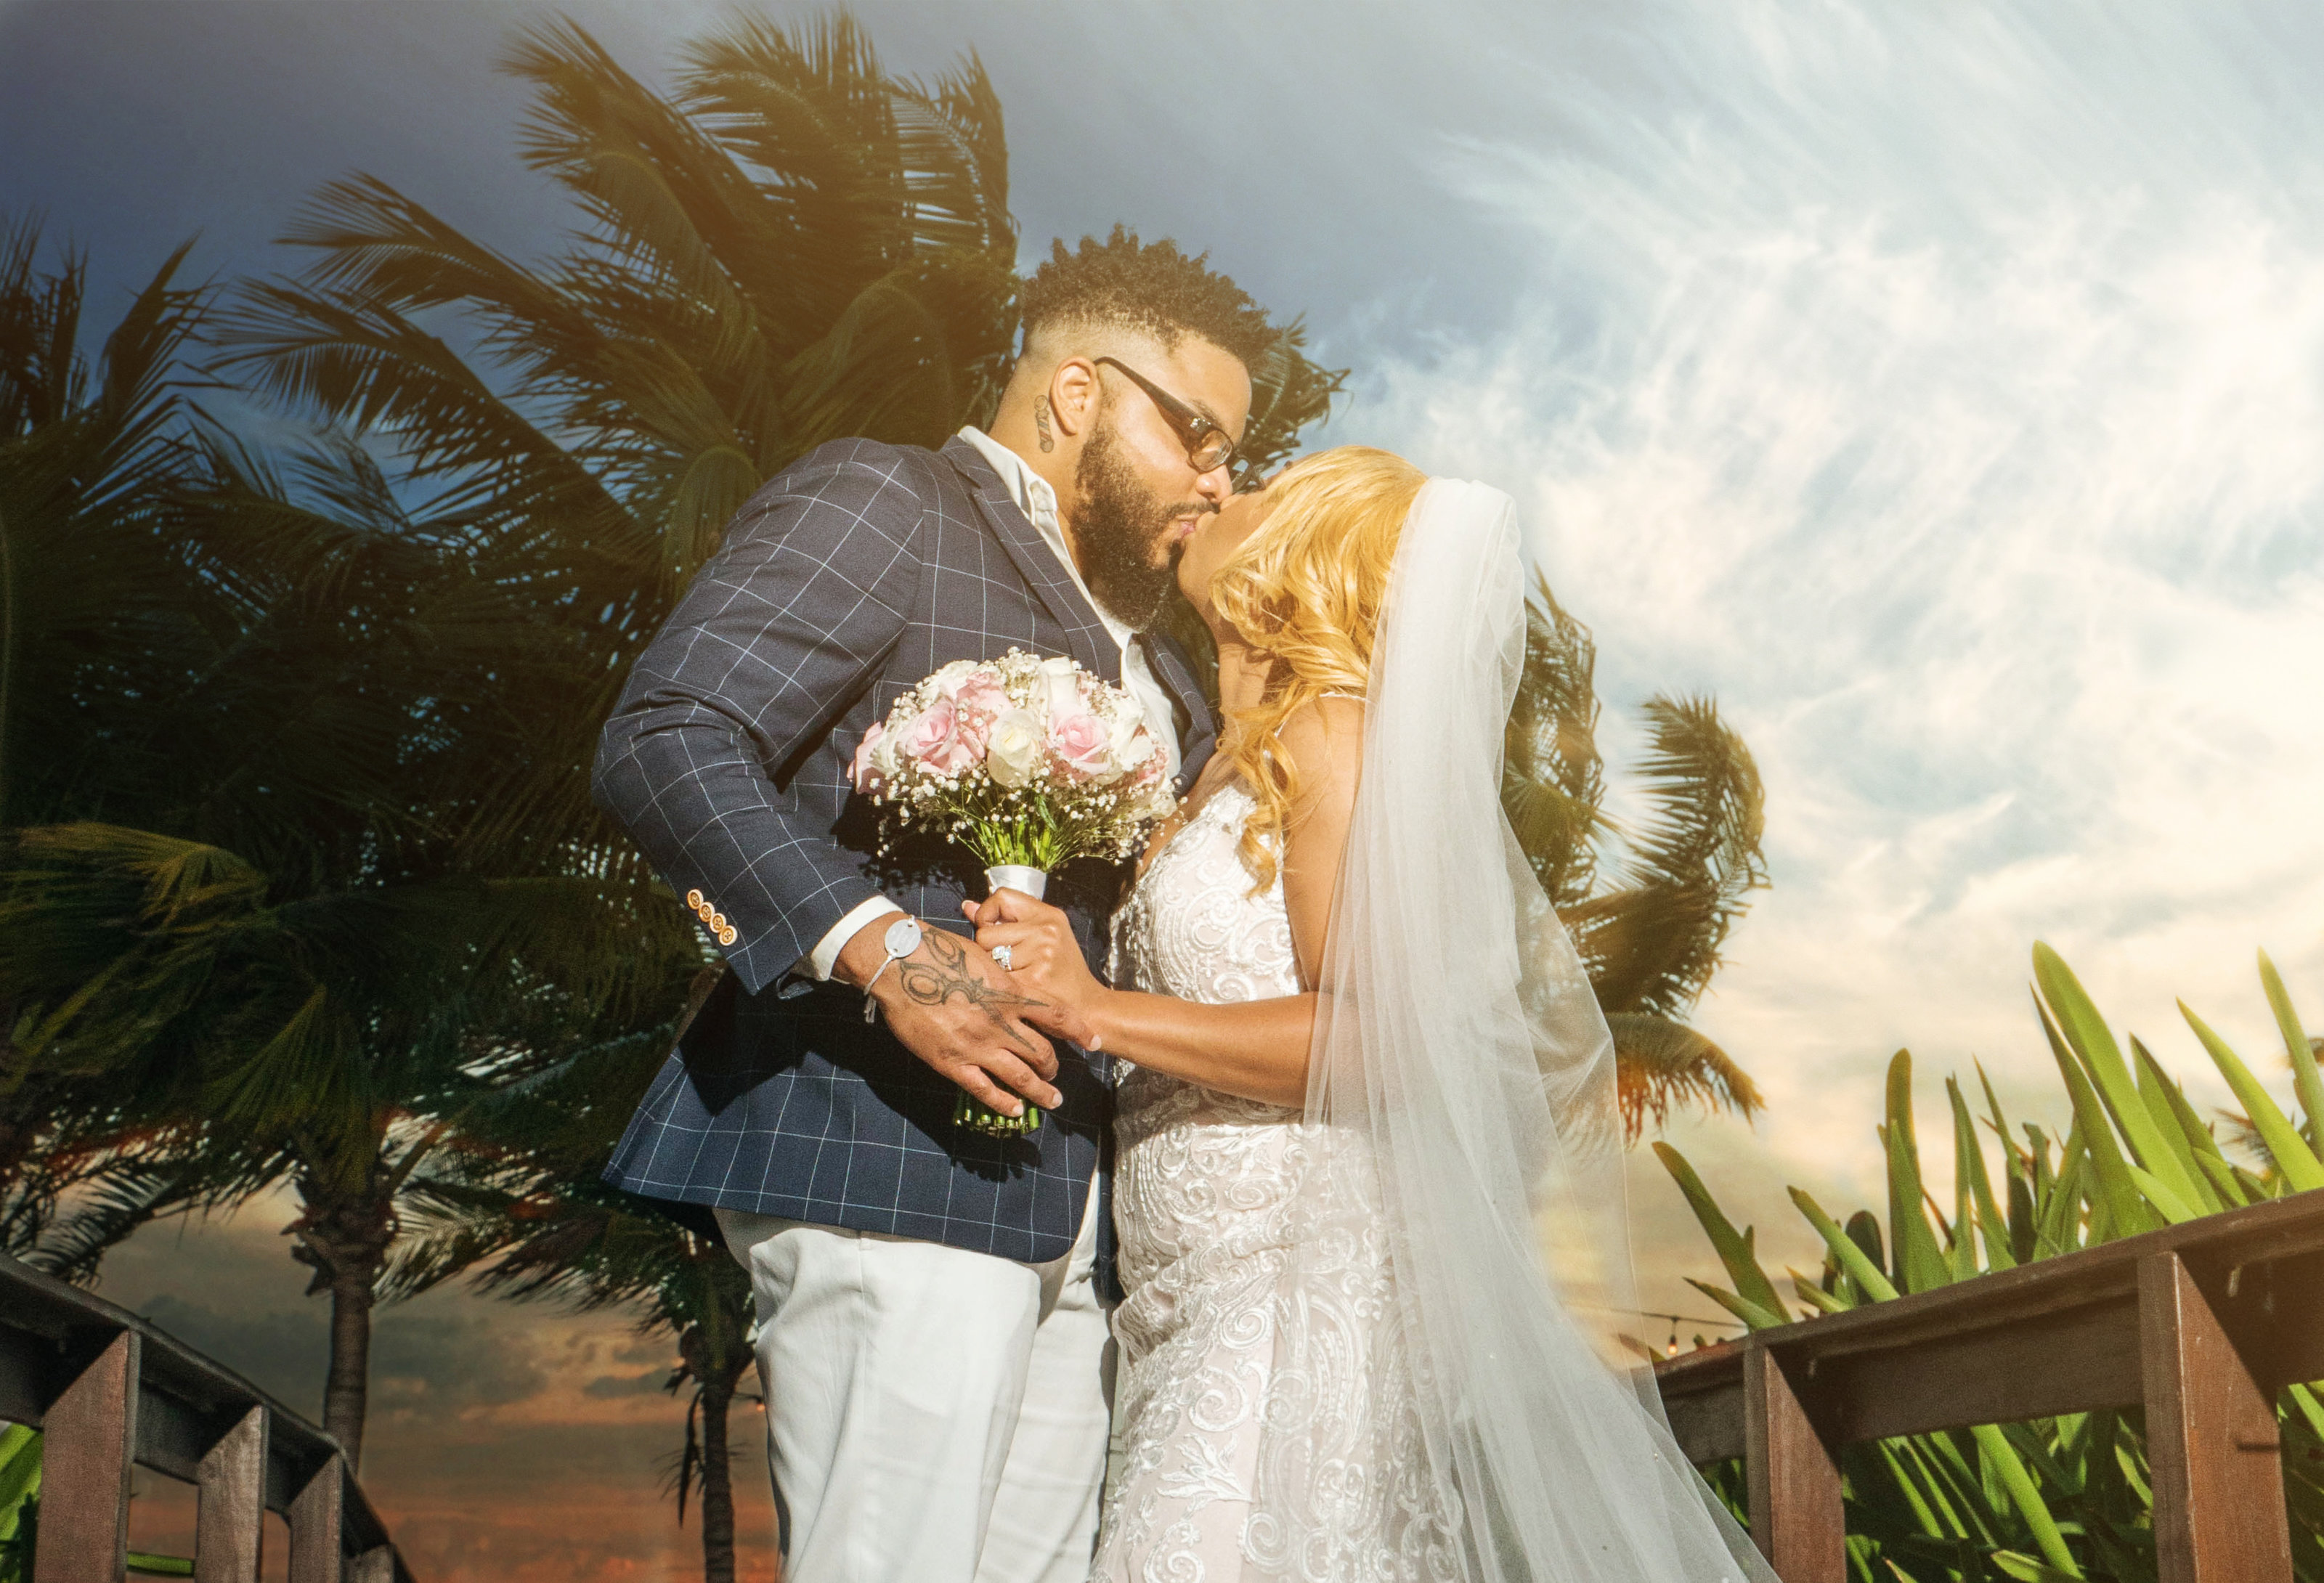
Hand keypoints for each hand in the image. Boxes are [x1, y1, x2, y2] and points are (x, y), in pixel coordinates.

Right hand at [836, 917, 1081, 1116]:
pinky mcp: (953, 1062)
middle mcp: (1001, 1022)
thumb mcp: (984, 959)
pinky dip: (1004, 1103)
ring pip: (1021, 1077)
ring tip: (1051, 1100)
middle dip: (1054, 1066)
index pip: (1059, 1016)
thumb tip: (1015, 988)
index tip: (1095, 1042)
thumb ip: (1003, 979)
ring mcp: (978, 1045)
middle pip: (1043, 1052)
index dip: (1081, 1031)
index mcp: (1011, 993)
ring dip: (1040, 1091)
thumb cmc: (939, 952)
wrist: (901, 965)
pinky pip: (985, 1090)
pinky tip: (1014, 1109)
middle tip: (1055, 1072)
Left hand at [964, 890, 1104, 1036]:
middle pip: (986, 932)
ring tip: (1017, 976)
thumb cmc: (1060, 972)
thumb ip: (1005, 920)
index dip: (988, 913)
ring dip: (993, 970)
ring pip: (986, 957)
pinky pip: (994, 979)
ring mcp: (1040, 955)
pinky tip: (1015, 990)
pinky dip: (998, 987)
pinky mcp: (1032, 981)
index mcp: (1049, 915)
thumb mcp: (1043, 936)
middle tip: (1011, 962)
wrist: (1087, 1007)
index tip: (992, 929)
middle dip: (989, 949)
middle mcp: (1046, 931)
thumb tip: (968, 906)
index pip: (1001, 897)